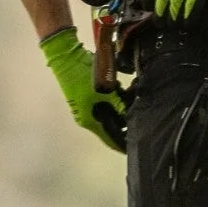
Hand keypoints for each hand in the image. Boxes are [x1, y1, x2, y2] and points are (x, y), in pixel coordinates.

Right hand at [40, 26, 126, 150]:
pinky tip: (123, 88)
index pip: (110, 140)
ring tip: (133, 94)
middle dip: (127, 118)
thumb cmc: (83, 76)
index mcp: (91, 121)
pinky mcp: (89, 96)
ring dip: (123, 105)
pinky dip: (116, 97)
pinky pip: (108, 101)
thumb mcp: (104, 90)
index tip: (135, 148)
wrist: (66, 57)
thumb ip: (118, 104)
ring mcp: (88, 107)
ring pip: (112, 111)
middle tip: (141, 110)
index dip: (122, 145)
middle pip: (114, 124)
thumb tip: (129, 114)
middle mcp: (89, 118)